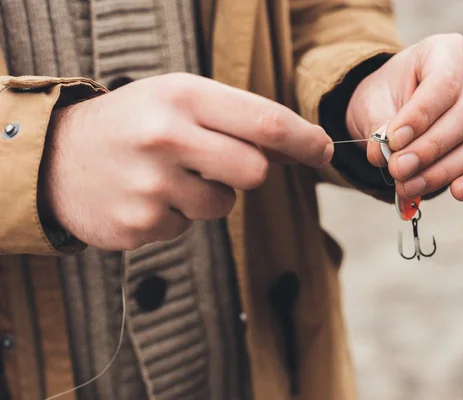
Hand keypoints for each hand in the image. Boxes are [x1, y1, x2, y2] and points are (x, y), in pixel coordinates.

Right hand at [42, 73, 332, 249]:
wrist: (58, 157)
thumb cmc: (134, 123)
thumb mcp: (179, 100)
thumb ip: (237, 120)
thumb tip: (299, 147)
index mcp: (182, 97)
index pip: (265, 122)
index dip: (304, 139)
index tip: (324, 150)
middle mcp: (166, 138)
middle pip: (255, 170)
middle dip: (252, 171)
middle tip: (224, 162)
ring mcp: (150, 185)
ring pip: (223, 204)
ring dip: (209, 195)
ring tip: (170, 176)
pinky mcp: (139, 225)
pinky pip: (188, 227)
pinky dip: (178, 214)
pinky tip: (148, 196)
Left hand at [346, 34, 462, 200]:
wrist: (392, 106)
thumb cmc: (385, 96)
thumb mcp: (372, 101)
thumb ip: (379, 125)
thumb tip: (384, 155)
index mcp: (448, 51)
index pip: (444, 83)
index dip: (420, 116)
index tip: (394, 141)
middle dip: (429, 149)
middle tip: (398, 170)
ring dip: (442, 171)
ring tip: (408, 186)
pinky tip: (456, 192)